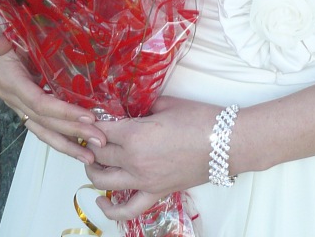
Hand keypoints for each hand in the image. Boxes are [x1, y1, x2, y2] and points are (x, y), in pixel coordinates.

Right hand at [0, 31, 106, 162]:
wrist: (3, 27)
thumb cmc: (11, 25)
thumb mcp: (7, 29)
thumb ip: (1, 40)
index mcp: (10, 81)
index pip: (39, 103)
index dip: (63, 112)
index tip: (90, 117)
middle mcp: (13, 97)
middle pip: (45, 122)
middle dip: (73, 133)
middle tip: (100, 142)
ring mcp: (19, 104)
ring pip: (44, 131)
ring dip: (68, 144)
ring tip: (91, 157)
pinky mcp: (26, 105)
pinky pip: (44, 126)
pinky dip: (61, 137)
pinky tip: (78, 146)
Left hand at [84, 97, 216, 221]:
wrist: (226, 143)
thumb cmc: (200, 118)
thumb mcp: (166, 104)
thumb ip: (143, 107)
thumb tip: (130, 109)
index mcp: (135, 135)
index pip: (100, 130)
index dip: (91, 124)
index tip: (88, 120)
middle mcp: (134, 161)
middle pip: (98, 154)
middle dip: (90, 144)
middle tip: (90, 136)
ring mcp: (144, 181)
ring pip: (103, 182)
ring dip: (92, 170)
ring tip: (93, 161)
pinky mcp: (156, 193)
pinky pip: (128, 209)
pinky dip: (111, 211)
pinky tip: (101, 203)